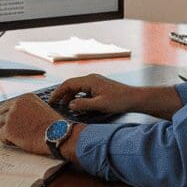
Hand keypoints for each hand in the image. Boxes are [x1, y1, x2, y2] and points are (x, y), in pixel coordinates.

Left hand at [0, 94, 55, 155]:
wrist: (58, 135)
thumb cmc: (54, 126)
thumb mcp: (42, 109)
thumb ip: (28, 109)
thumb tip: (17, 117)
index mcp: (25, 98)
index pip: (7, 106)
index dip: (10, 116)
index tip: (16, 124)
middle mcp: (16, 104)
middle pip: (1, 114)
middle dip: (6, 123)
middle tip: (16, 132)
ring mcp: (11, 117)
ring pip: (0, 124)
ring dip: (7, 132)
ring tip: (20, 138)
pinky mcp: (8, 130)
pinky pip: (0, 136)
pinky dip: (7, 141)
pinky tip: (18, 143)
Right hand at [49, 74, 180, 118]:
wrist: (135, 98)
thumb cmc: (120, 100)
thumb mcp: (100, 105)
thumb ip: (83, 104)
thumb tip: (70, 105)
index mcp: (90, 81)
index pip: (68, 84)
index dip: (58, 92)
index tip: (51, 100)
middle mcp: (91, 79)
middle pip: (71, 85)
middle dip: (62, 94)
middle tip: (55, 104)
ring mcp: (96, 82)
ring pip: (78, 88)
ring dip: (70, 96)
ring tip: (65, 107)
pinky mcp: (100, 87)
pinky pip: (84, 90)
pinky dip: (78, 97)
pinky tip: (78, 105)